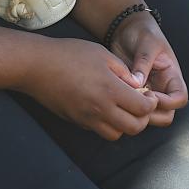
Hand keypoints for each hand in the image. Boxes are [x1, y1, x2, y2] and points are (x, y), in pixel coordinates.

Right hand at [19, 37, 159, 140]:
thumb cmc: (69, 54)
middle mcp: (100, 109)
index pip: (143, 109)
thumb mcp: (102, 54)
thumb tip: (137, 85)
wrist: (37, 66)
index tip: (150, 95)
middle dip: (142, 118)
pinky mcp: (76, 122)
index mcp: (110, 89)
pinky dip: (107, 124)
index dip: (151, 103)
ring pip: (116, 134)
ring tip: (122, 107)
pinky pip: (98, 130)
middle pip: (133, 128)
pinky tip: (104, 107)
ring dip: (124, 124)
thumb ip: (123, 71)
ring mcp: (87, 118)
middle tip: (140, 104)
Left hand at [108, 12, 187, 126]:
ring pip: (150, 115)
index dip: (168, 102)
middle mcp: (162, 87)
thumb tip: (138, 83)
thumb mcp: (147, 43)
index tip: (151, 95)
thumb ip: (143, 62)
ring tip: (126, 100)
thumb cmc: (143, 32)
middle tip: (135, 104)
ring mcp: (148, 92)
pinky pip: (134, 108)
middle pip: (166, 114)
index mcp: (171, 75)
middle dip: (153, 114)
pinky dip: (128, 108)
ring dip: (139, 114)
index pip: (180, 98)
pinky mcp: (134, 93)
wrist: (127, 29)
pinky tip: (118, 99)